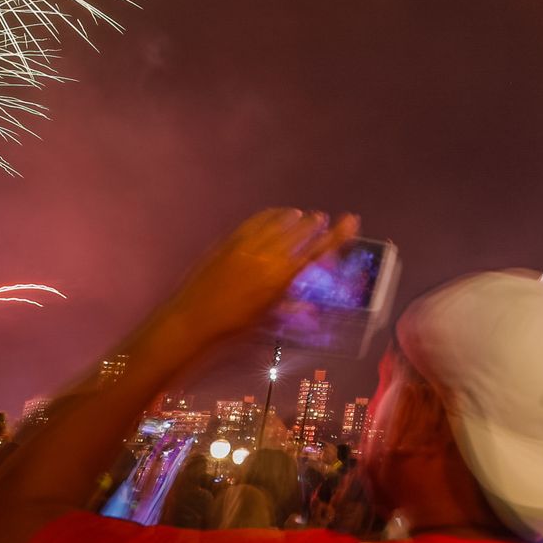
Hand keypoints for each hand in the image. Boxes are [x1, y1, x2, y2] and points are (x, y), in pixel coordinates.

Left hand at [147, 209, 358, 353]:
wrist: (191, 321)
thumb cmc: (233, 328)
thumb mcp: (267, 319)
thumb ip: (290, 309)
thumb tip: (308, 310)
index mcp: (282, 276)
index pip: (318, 249)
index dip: (338, 234)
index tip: (351, 220)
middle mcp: (269, 255)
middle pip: (300, 229)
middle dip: (315, 223)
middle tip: (322, 220)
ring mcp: (248, 244)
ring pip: (279, 221)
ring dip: (294, 217)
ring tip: (301, 215)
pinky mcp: (230, 240)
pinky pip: (256, 220)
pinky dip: (270, 215)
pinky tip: (275, 215)